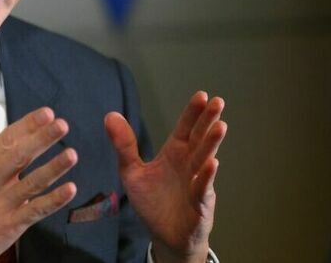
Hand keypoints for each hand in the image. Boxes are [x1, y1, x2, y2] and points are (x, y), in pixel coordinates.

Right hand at [0, 107, 77, 262]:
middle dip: (41, 139)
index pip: (5, 140)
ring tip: (72, 154)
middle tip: (61, 124)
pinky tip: (69, 189)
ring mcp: (1, 205)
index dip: (27, 126)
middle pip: (18, 157)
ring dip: (53, 168)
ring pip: (31, 183)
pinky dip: (53, 200)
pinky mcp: (10, 226)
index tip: (46, 113)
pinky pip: (35, 211)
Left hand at [105, 91, 226, 262]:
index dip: (192, 113)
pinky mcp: (199, 204)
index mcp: (174, 153)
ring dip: (212, 143)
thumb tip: (110, 114)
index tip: (201, 95)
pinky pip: (203, 188)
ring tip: (220, 126)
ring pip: (204, 160)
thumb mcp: (132, 171)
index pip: (185, 129)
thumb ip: (124, 145)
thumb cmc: (152, 202)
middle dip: (208, 121)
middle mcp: (188, 164)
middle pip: (199, 139)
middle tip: (218, 102)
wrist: (163, 236)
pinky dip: (206, 176)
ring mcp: (196, 183)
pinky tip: (212, 163)